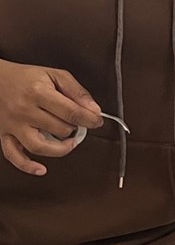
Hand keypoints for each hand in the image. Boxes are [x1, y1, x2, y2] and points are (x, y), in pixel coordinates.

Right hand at [0, 60, 104, 175]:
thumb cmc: (26, 77)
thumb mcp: (55, 75)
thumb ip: (77, 91)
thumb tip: (93, 110)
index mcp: (38, 93)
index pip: (71, 113)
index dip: (90, 119)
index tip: (96, 121)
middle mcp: (24, 110)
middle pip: (59, 129)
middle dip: (74, 128)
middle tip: (77, 124)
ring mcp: (14, 125)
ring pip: (40, 146)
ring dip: (60, 148)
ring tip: (69, 142)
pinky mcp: (5, 134)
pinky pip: (13, 155)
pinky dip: (27, 166)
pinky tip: (41, 169)